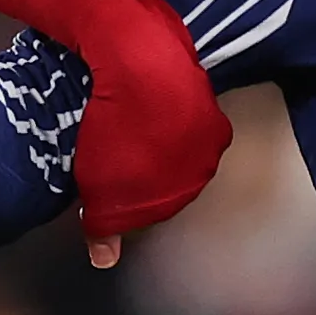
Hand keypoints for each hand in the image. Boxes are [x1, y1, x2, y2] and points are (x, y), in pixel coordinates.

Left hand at [70, 0, 227, 252]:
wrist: (128, 57)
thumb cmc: (121, 132)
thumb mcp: (106, 194)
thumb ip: (107, 228)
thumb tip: (104, 259)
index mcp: (201, 162)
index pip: (174, 187)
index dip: (141, 191)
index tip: (112, 185)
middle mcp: (211, 129)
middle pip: (176, 151)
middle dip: (146, 155)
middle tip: (107, 151)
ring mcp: (201, 88)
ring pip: (168, 115)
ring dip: (143, 119)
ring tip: (107, 118)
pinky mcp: (181, 55)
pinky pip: (157, 81)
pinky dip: (138, 87)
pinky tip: (113, 88)